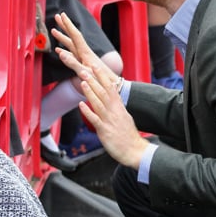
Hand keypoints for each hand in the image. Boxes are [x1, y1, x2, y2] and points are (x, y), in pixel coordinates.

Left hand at [52, 12, 149, 167]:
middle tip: (85, 67)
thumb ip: (113, 108)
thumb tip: (108, 100)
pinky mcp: (105, 131)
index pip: (110, 87)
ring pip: (99, 102)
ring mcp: (109, 120)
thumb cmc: (126, 135)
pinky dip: (88, 111)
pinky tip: (81, 104)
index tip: (94, 65)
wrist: (134, 151)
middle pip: (103, 91)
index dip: (102, 76)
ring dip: (90, 91)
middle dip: (94, 79)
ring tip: (83, 80)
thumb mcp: (122, 117)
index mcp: (118, 106)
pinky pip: (95, 120)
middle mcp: (114, 110)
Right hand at [52, 12, 117, 84]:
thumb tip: (60, 53)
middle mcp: (84, 52)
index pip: (75, 35)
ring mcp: (84, 58)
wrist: (112, 85)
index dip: (68, 25)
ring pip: (71, 44)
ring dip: (63, 37)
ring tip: (54, 31)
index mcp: (85, 52)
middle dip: (64, 26)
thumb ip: (73, 63)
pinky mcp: (84, 63)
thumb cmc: (100, 80)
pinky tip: (60, 51)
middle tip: (57, 16)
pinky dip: (64, 51)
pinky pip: (71, 54)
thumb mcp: (85, 72)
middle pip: (72, 36)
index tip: (62, 15)